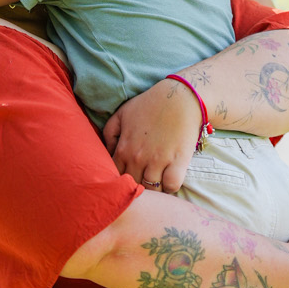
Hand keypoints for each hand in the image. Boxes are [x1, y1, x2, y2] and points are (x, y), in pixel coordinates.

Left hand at [102, 77, 202, 191]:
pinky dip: (170, 186)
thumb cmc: (150, 104)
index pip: (115, 176)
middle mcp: (138, 158)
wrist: (180, 97)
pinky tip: (169, 179)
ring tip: (156, 182)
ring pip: (152, 190)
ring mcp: (159, 161)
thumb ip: (109, 134)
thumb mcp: (122, 114)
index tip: (128, 176)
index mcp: (123, 149)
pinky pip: (172, 186)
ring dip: (153, 189)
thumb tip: (108, 153)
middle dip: (136, 186)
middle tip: (143, 180)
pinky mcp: (178, 162)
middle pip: (133, 186)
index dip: (120, 180)